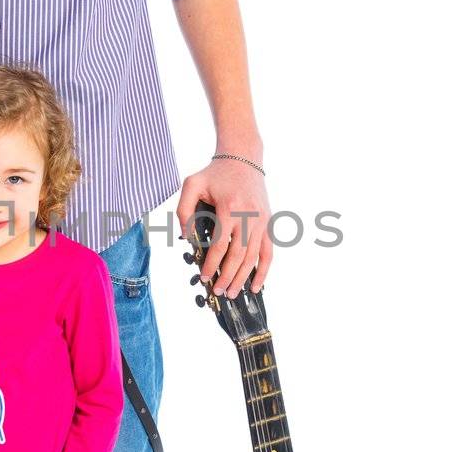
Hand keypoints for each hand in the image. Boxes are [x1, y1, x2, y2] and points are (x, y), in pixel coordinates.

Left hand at [176, 156, 272, 297]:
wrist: (243, 158)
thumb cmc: (216, 173)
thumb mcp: (192, 184)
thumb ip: (183, 210)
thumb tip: (185, 236)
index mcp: (230, 208)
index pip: (220, 245)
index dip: (212, 264)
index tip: (204, 277)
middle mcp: (249, 216)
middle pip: (238, 255)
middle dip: (227, 276)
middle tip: (217, 291)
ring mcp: (261, 221)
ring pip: (254, 257)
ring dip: (243, 278)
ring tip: (231, 293)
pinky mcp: (268, 223)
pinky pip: (269, 252)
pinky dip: (264, 271)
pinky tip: (257, 286)